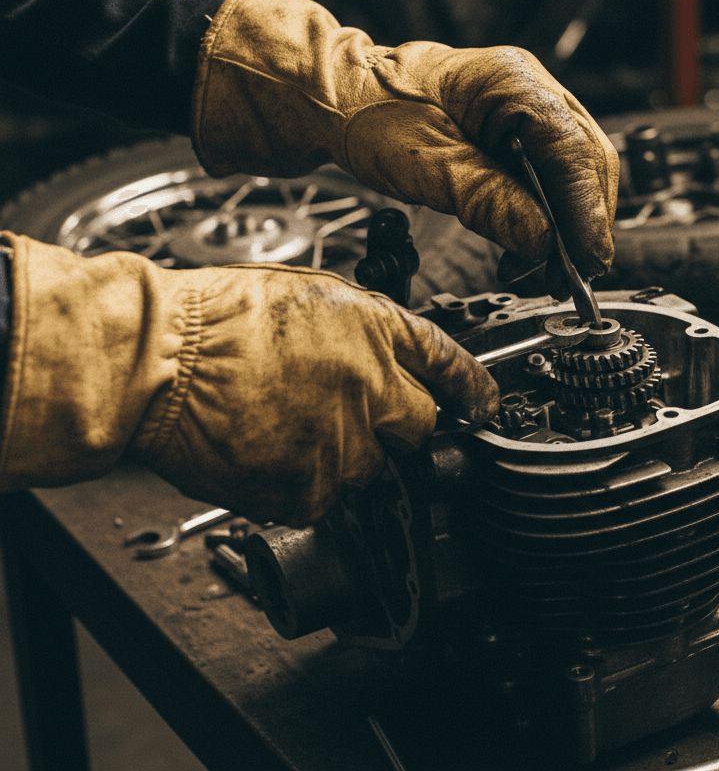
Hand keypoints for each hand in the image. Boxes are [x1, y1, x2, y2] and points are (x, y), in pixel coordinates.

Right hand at [0, 232, 498, 525]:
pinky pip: (323, 497)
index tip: (482, 404)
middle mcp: (376, 393)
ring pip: (369, 468)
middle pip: (420, 429)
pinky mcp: (309, 491)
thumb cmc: (222, 319)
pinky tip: (269, 448)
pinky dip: (301, 482)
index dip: (473, 389)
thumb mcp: (314, 295)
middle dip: (395, 424)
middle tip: (345, 412)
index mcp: (381, 336)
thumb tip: (389, 352)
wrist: (162, 361)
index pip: (453, 367)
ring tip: (286, 423)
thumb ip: (368, 328)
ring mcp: (346, 447)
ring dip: (341, 454)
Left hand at [191, 0, 619, 290]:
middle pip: (587, 160)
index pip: (572, 149)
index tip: (588, 258)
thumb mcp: (425, 164)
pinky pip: (553, 175)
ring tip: (548, 270)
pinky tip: (534, 246)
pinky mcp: (519, 132)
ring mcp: (529, 108)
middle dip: (585, 222)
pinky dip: (551, 214)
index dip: (586, 209)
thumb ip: (487, 199)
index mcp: (511, 81)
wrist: (340, 99)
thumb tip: (542, 240)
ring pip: (577, 171)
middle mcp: (531, 89)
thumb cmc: (370, 113)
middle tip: (572, 275)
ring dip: (570, 223)